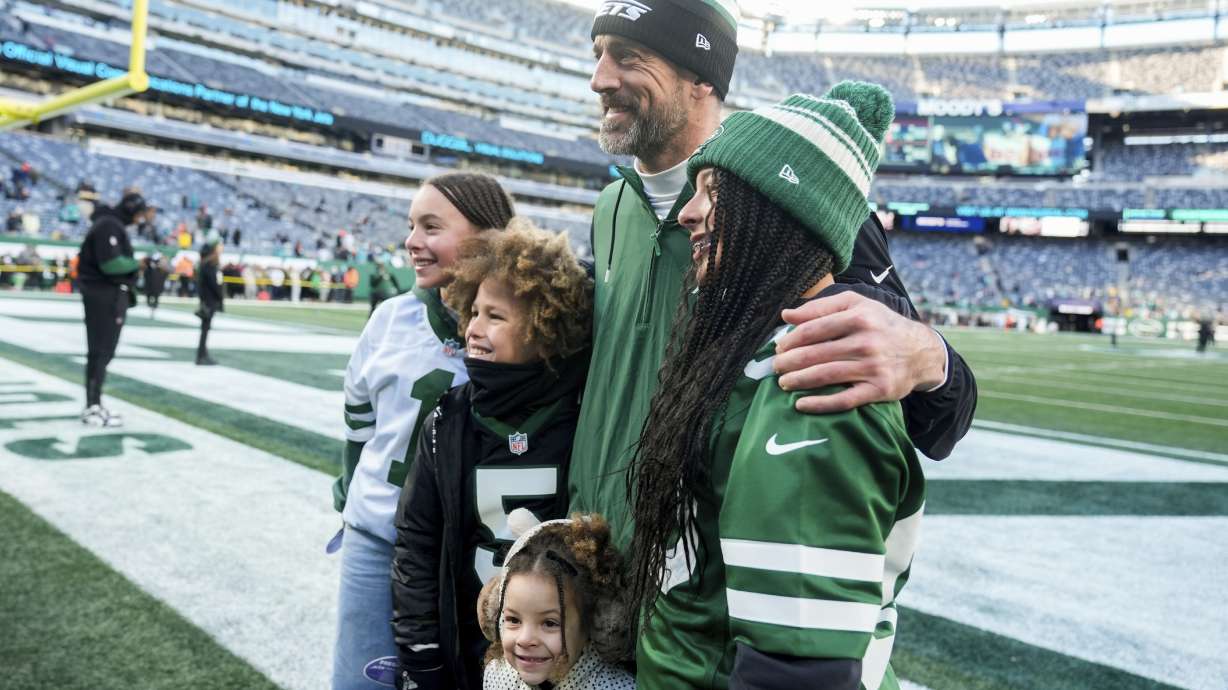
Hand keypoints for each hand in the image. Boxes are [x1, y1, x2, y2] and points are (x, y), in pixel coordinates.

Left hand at [774, 291, 946, 413]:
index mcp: (858, 317)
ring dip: (798, 381)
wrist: (921, 352)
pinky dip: (819, 404)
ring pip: (825, 375)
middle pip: (815, 354)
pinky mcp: (879, 390)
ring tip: (783, 383)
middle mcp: (866, 341)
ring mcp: (873, 367)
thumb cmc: (881, 325)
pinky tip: (800, 404)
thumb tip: (786, 315)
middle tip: (775, 367)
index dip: (790, 340)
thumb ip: (820, 307)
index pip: (813, 329)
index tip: (779, 348)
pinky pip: (844, 400)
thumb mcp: (856, 305)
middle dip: (789, 362)